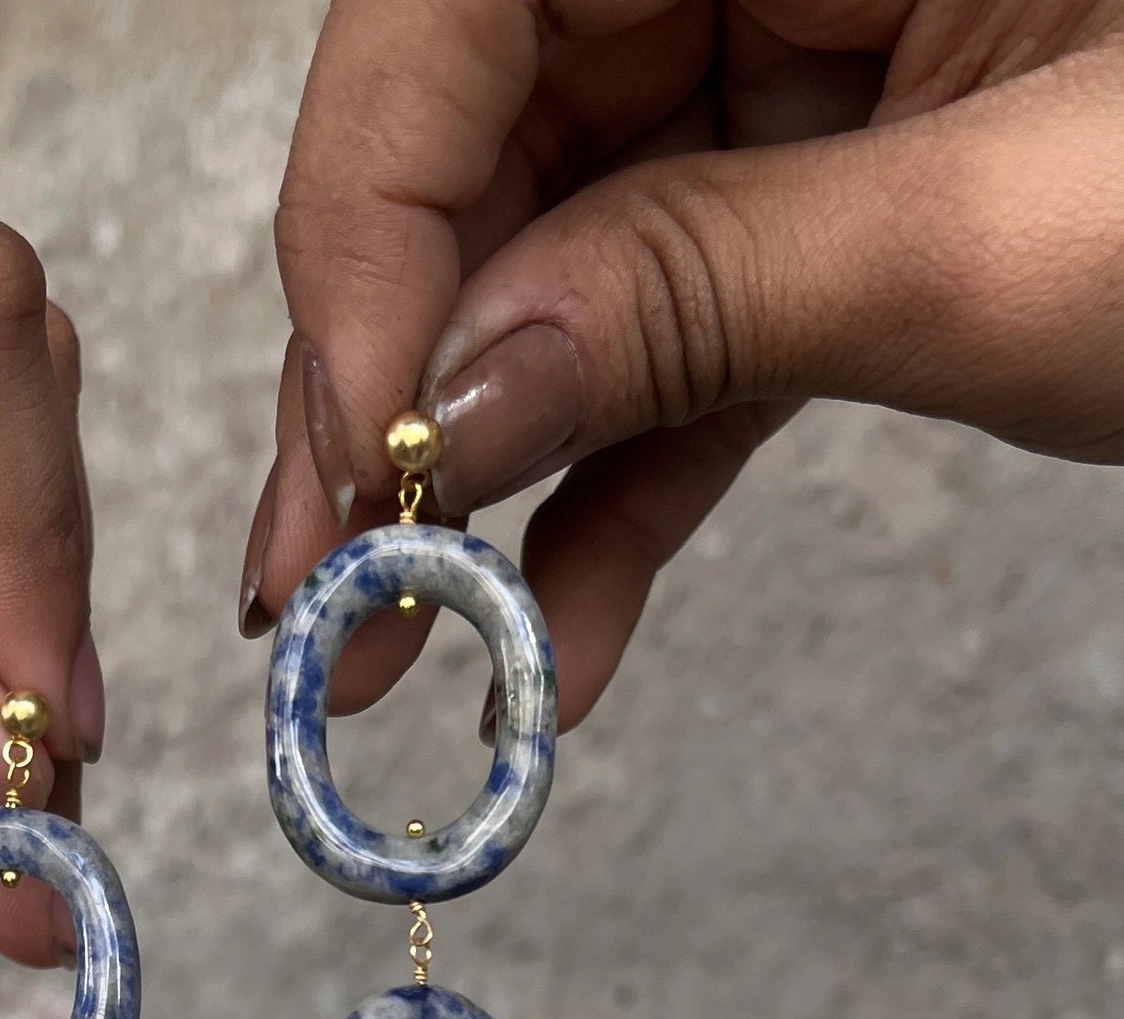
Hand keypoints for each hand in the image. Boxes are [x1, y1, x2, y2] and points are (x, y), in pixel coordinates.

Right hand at [243, 1, 1123, 738]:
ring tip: (394, 650)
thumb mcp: (1008, 234)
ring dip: (480, 476)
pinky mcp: (832, 188)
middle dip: (395, 387)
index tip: (350, 455)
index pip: (463, 7)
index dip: (374, 235)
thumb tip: (445, 404)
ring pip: (567, 264)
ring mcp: (790, 58)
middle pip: (487, 147)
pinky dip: (622, 490)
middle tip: (315, 588)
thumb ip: (703, 294)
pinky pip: (685, 339)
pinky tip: (553, 634)